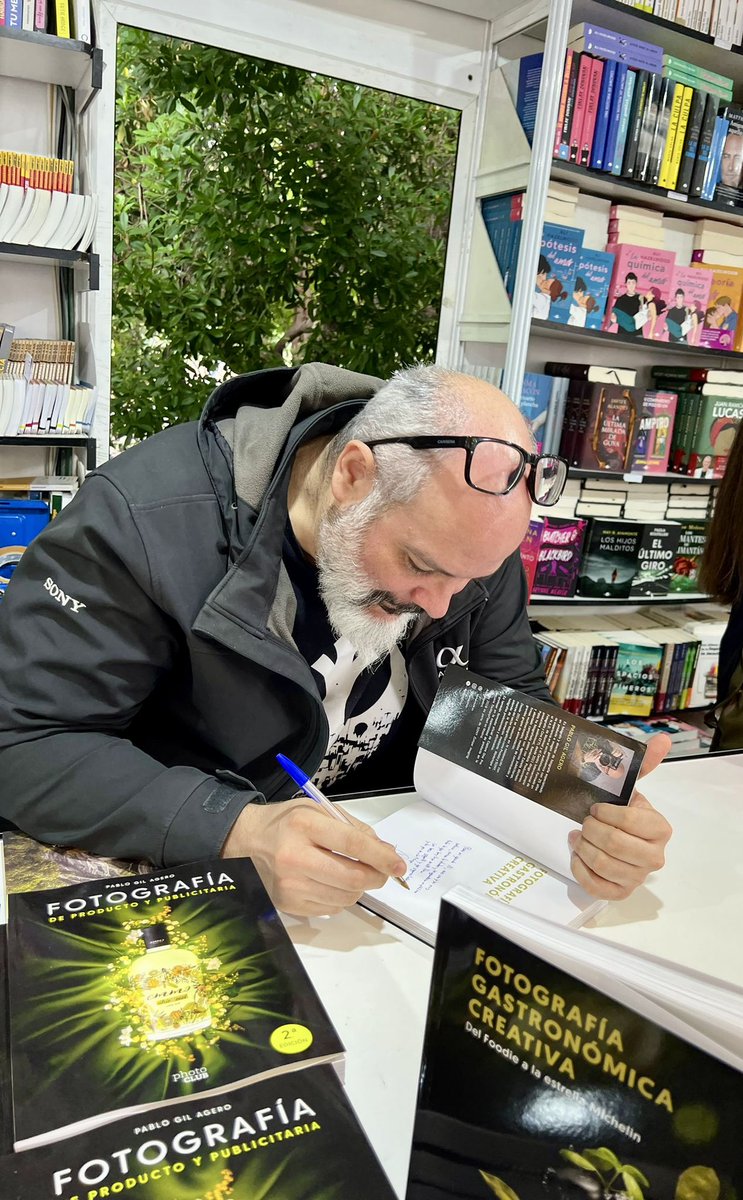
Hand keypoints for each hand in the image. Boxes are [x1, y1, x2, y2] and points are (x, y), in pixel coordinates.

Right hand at [221, 797, 406, 916]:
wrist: (249, 841)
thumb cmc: (287, 822)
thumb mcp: (318, 811)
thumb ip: (353, 829)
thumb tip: (385, 852)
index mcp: (303, 825)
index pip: (352, 844)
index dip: (381, 856)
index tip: (399, 864)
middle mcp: (293, 857)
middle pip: (351, 877)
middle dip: (376, 877)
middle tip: (383, 872)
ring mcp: (289, 885)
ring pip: (345, 897)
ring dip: (359, 888)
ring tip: (352, 874)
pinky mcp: (287, 904)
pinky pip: (330, 909)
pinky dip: (340, 898)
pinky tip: (330, 883)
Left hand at [568, 733, 672, 900]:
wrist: (616, 836)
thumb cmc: (623, 812)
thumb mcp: (630, 787)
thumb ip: (643, 763)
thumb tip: (662, 739)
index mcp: (660, 829)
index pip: (629, 822)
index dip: (605, 813)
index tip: (595, 807)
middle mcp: (654, 857)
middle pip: (614, 845)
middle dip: (591, 829)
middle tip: (585, 821)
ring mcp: (638, 878)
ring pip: (603, 864)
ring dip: (583, 847)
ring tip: (579, 836)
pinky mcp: (619, 893)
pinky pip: (596, 886)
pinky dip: (580, 869)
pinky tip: (577, 855)